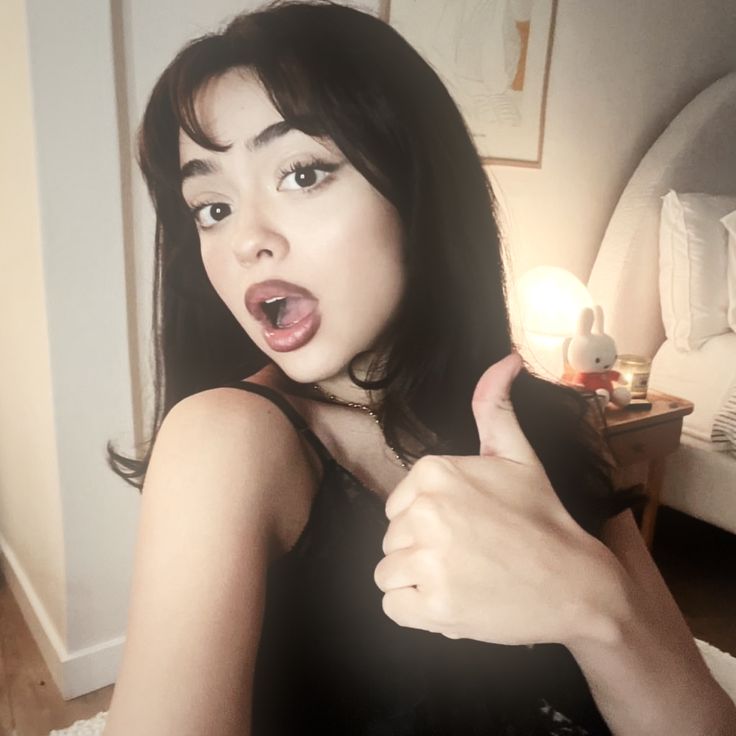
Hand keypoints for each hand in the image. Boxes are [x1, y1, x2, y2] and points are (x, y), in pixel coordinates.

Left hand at [374, 353, 614, 646]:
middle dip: (424, 552)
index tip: (468, 530)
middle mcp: (423, 509)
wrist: (578, 583)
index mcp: (433, 471)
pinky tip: (455, 602)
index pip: (398, 506)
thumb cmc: (543, 519)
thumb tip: (505, 358)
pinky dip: (418, 612)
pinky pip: (393, 606)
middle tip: (471, 556)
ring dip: (419, 583)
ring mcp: (427, 558)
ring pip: (389, 573)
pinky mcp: (432, 605)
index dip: (429, 523)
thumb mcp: (519, 455)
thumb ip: (495, 407)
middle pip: (393, 538)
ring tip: (464, 579)